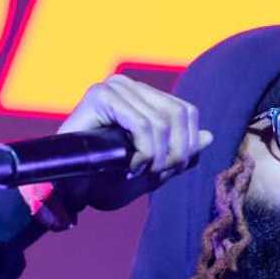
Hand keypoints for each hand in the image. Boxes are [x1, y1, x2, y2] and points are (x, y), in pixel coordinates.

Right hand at [52, 74, 213, 211]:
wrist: (70, 192)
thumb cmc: (106, 181)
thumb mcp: (154, 170)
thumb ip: (180, 153)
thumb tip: (209, 136)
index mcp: (144, 97)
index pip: (186, 112)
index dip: (188, 145)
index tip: (171, 171)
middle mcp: (130, 86)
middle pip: (179, 115)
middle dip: (177, 153)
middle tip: (158, 175)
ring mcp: (115, 87)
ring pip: (162, 121)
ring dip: (158, 156)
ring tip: (141, 172)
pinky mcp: (101, 96)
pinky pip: (141, 124)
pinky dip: (145, 151)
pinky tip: (133, 167)